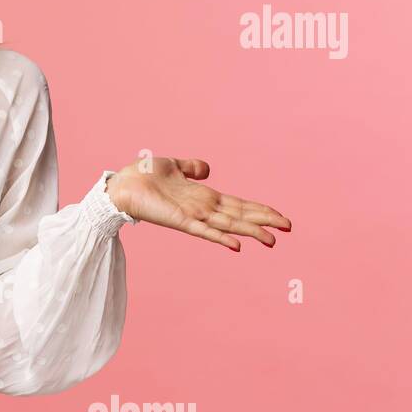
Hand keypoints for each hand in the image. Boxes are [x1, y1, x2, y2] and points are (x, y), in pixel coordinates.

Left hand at [104, 157, 290, 251]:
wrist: (122, 183)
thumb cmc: (144, 175)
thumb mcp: (174, 165)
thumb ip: (193, 168)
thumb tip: (208, 170)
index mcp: (204, 197)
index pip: (239, 205)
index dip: (260, 210)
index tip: (281, 217)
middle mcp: (203, 208)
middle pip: (240, 216)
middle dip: (265, 221)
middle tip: (289, 229)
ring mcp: (193, 216)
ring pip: (229, 225)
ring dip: (251, 232)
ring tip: (272, 240)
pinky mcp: (180, 221)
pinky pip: (203, 231)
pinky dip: (220, 238)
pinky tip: (237, 246)